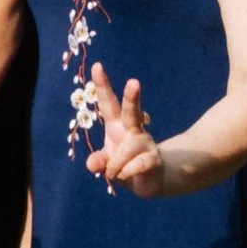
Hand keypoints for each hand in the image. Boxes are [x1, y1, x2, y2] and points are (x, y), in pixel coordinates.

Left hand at [85, 65, 166, 194]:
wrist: (151, 181)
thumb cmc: (125, 165)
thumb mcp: (107, 163)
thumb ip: (98, 161)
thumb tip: (93, 165)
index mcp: (117, 125)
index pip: (108, 102)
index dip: (102, 85)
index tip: (97, 65)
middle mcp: (132, 130)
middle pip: (131, 111)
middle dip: (132, 97)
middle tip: (134, 82)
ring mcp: (145, 143)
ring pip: (127, 149)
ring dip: (116, 165)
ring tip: (114, 174)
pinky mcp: (154, 158)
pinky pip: (136, 166)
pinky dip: (126, 174)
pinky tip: (127, 177)